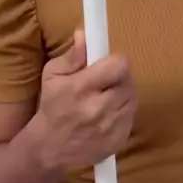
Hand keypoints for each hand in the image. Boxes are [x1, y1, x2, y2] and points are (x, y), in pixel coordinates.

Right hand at [35, 31, 136, 172]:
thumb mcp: (52, 75)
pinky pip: (132, 117)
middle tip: (106, 80)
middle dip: (119, 77)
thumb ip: (72, 55)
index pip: (118, 66)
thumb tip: (85, 34)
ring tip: (107, 96)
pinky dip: (123, 112)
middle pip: (128, 81)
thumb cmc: (52, 106)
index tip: (106, 64)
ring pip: (132, 98)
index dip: (114, 61)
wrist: (49, 148)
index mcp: (81, 89)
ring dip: (123, 93)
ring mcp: (111, 128)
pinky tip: (108, 113)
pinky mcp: (119, 141)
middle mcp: (99, 109)